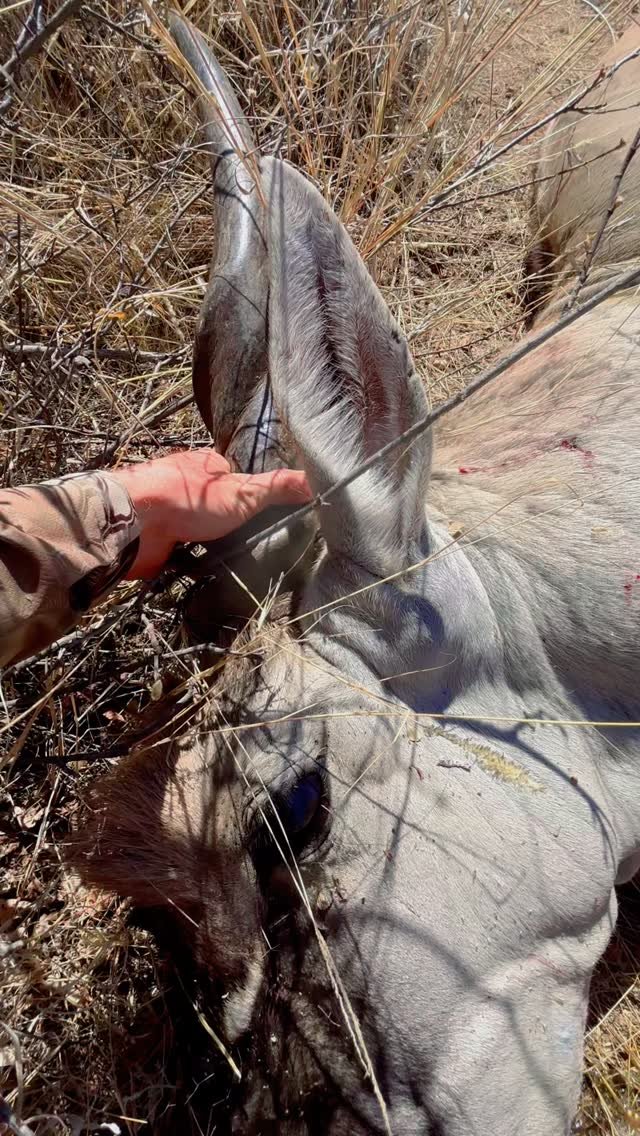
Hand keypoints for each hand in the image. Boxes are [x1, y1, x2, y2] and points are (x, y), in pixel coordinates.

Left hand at [112, 449, 310, 578]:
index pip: (232, 476)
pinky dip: (193, 564)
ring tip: (238, 564)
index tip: (267, 514)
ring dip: (212, 546)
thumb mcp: (244, 492)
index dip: (249, 494)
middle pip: (214, 507)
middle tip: (255, 544)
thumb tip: (315, 481)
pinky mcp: (158, 542)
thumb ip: (278, 488)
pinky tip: (209, 575)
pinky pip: (181, 555)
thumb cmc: (188, 500)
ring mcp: (168, 515)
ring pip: (197, 532)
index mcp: (204, 467)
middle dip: (230, 524)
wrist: (135, 524)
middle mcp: (184, 487)